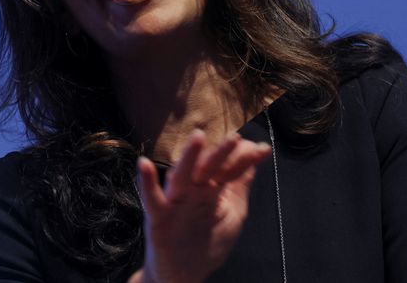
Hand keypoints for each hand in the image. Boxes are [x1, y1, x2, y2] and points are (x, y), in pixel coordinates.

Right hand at [129, 130, 270, 282]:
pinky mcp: (158, 218)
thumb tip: (255, 154)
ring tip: (197, 138)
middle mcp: (193, 191)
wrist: (183, 276)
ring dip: (188, 157)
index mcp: (211, 189)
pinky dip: (146, 183)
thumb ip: (240, 184)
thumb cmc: (206, 243)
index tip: (263, 149)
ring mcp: (175, 203)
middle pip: (207, 167)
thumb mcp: (232, 212)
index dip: (244, 159)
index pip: (229, 169)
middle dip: (221, 152)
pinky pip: (151, 200)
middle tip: (235, 138)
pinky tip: (144, 165)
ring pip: (181, 176)